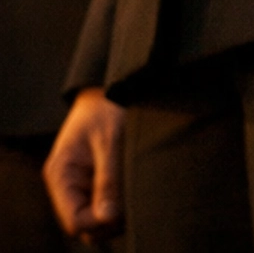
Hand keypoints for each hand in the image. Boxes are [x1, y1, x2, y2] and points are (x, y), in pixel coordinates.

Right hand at [44, 88, 124, 240]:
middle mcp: (68, 185)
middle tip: (132, 202)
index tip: (121, 209)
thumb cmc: (107, 106)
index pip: (74, 220)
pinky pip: (108, 205)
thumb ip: (109, 178)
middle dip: (109, 221)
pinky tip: (134, 187)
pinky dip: (121, 203)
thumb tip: (108, 217)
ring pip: (99, 218)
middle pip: (87, 225)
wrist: (112, 85)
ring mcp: (83, 185)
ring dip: (117, 213)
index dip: (97, 221)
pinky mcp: (98, 182)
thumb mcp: (110, 139)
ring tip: (135, 191)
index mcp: (61, 175)